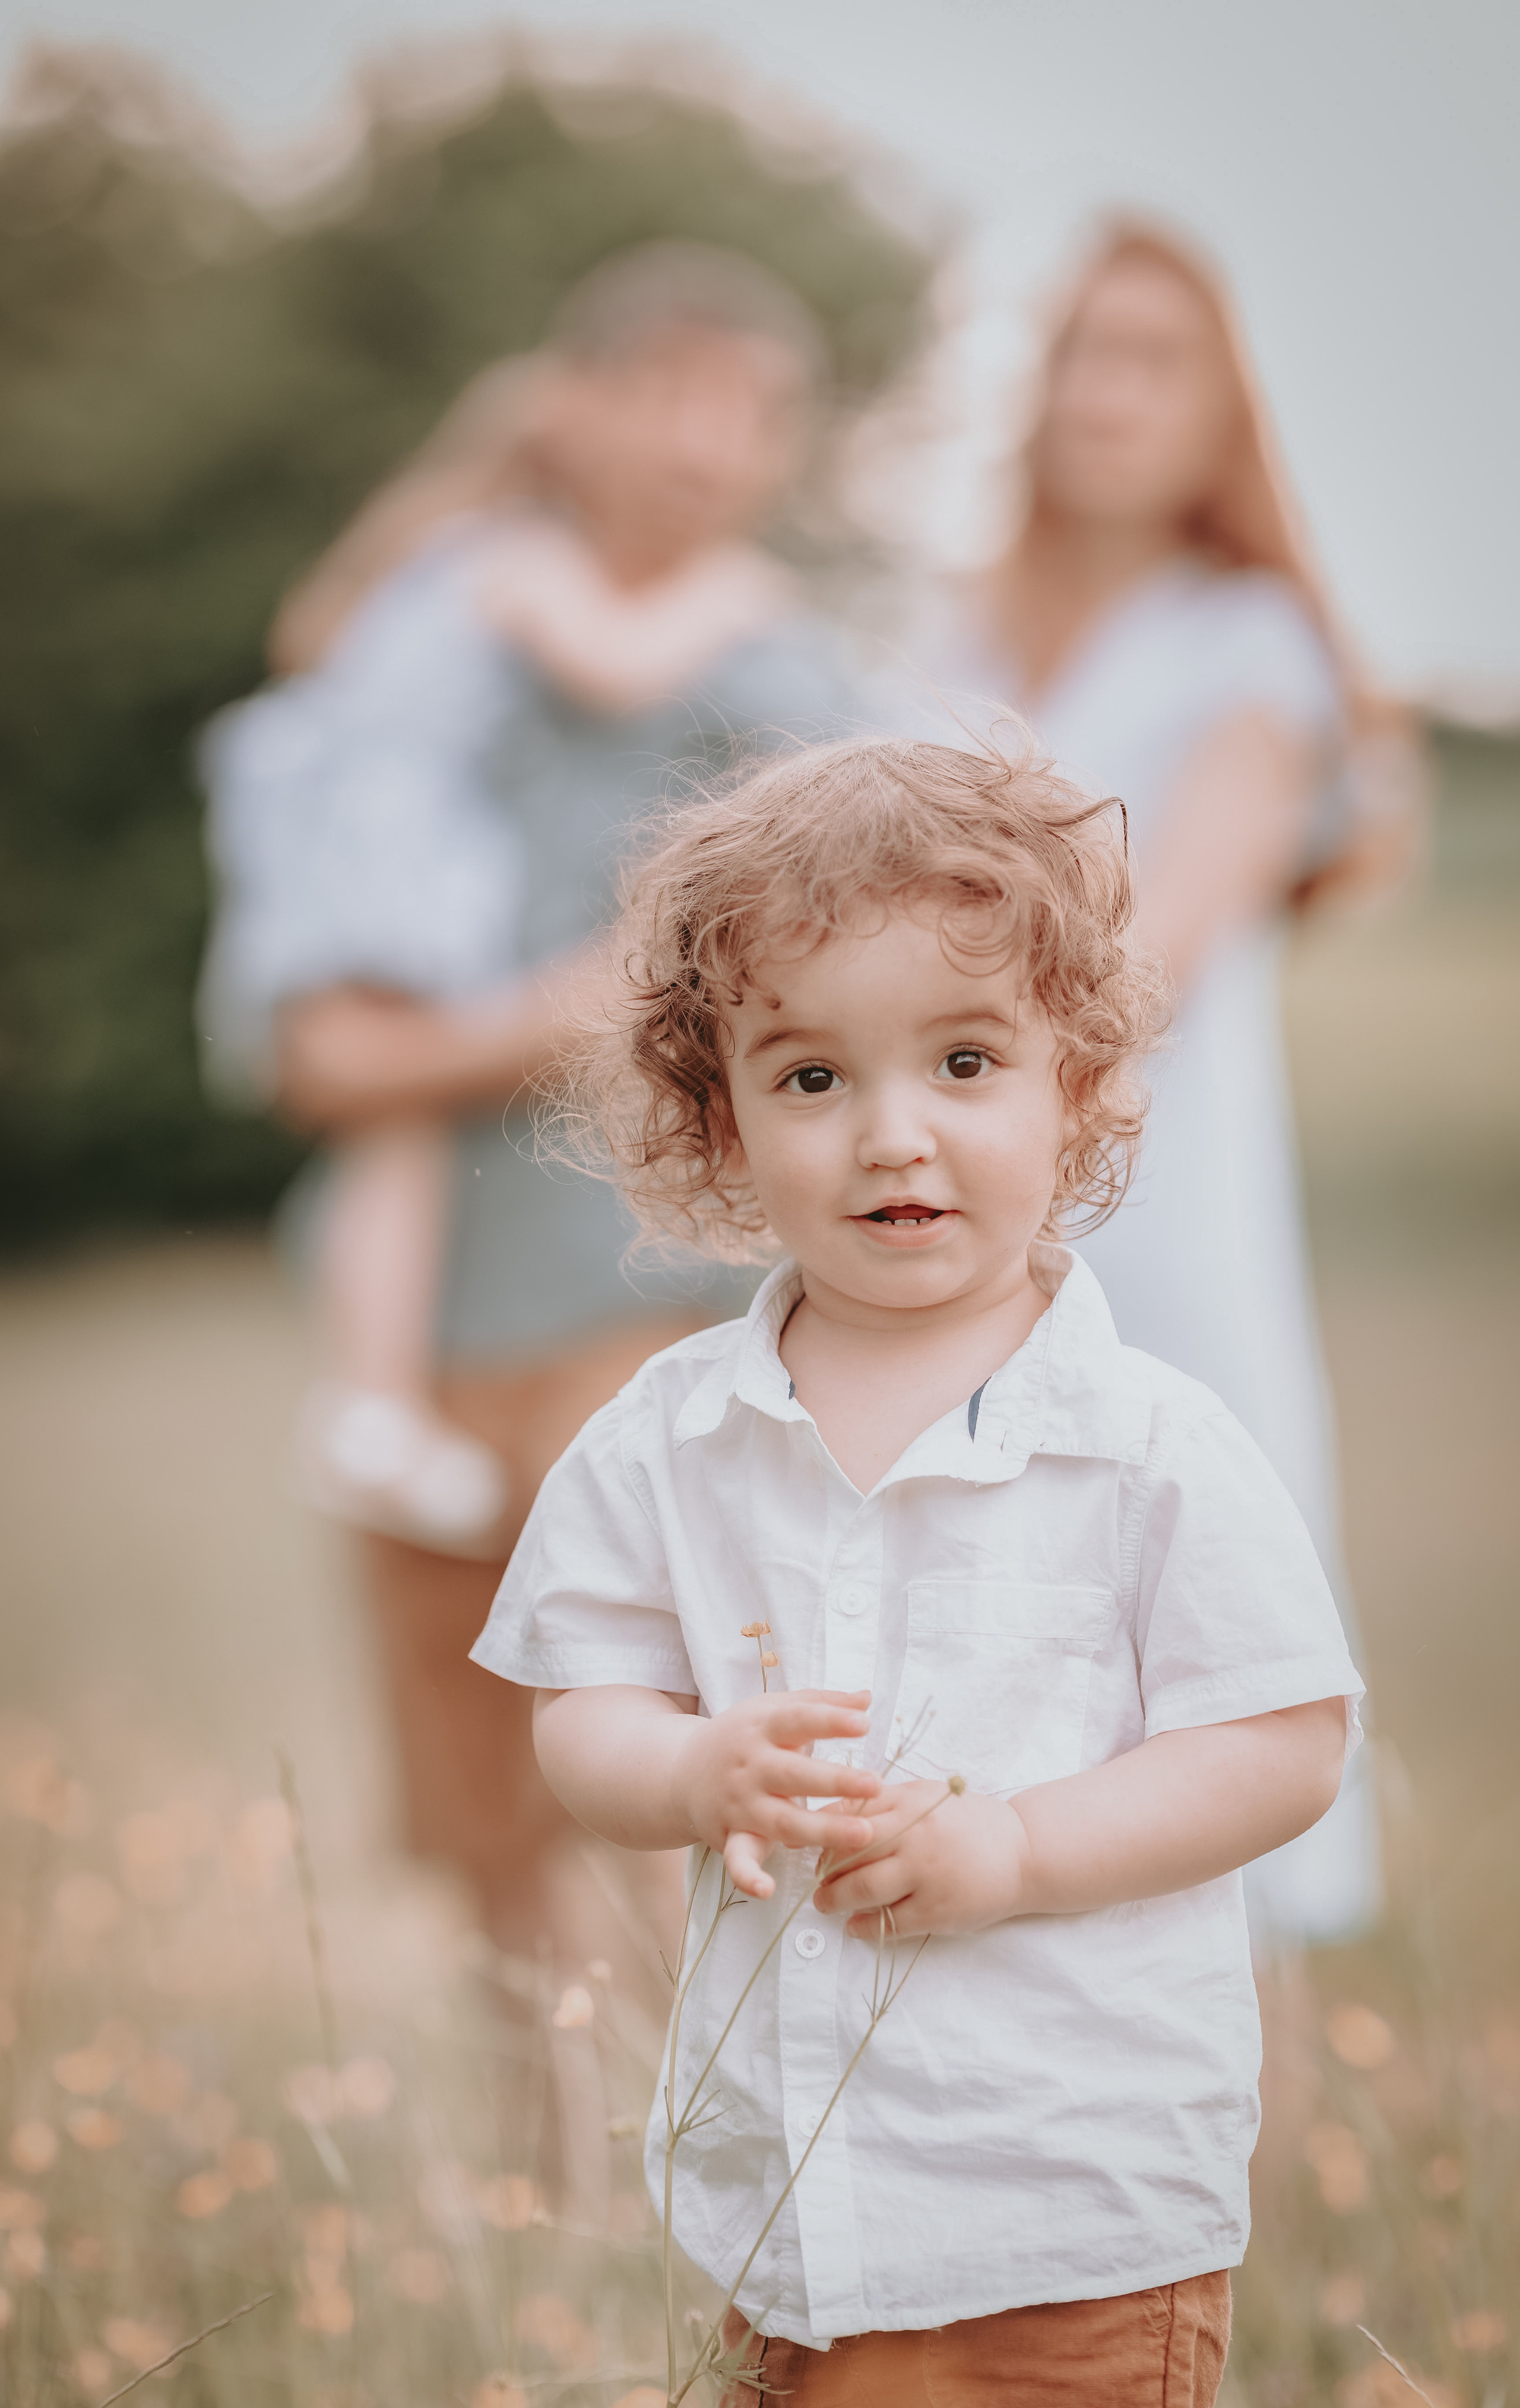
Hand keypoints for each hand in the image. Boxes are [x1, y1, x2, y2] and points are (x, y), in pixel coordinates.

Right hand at [668, 1690, 881, 1900]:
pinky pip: (737, 1859)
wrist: (680, 1772)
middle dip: (834, 1780)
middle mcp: (751, 1766)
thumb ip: (821, 1704)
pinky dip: (747, 1876)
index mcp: (762, 1728)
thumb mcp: (774, 1710)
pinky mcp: (729, 1837)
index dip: (829, 1721)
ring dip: (821, 1830)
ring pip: (781, 1820)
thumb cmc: (743, 1737)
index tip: (863, 1724)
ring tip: (862, 1834)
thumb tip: (867, 1698)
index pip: (796, 1720)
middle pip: (793, 1774)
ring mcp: (740, 1804)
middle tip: (875, 1784)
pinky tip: (767, 1890)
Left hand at [812, 1779, 1027, 1937]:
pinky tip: (855, 1926)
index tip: (811, 1841)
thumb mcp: (928, 1796)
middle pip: (848, 1853)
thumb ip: (887, 1802)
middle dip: (823, 1869)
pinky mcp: (937, 1910)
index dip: (822, 1830)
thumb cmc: (969, 1821)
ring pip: (862, 1889)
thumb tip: (835, 1813)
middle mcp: (915, 1837)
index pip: (849, 1815)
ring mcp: (926, 1875)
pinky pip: (889, 1923)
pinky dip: (864, 1927)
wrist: (1023, 1853)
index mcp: (910, 1804)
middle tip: (815, 1879)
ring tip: (825, 1903)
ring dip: (835, 1899)